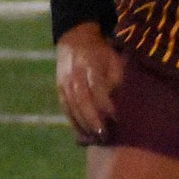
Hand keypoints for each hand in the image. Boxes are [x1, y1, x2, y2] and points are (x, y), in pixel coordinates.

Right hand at [56, 22, 124, 139]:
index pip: (97, 88)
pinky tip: (83, 133)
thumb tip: (118, 102)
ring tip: (95, 138)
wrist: (75, 39)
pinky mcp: (59, 89)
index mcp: (90, 66)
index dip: (106, 105)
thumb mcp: (113, 59)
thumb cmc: (101, 52)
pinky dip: (74, 122)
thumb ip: (116, 79)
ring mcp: (65, 83)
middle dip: (93, 120)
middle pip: (82, 101)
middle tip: (104, 135)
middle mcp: (75, 75)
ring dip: (84, 124)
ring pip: (72, 107)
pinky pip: (66, 108)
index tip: (116, 118)